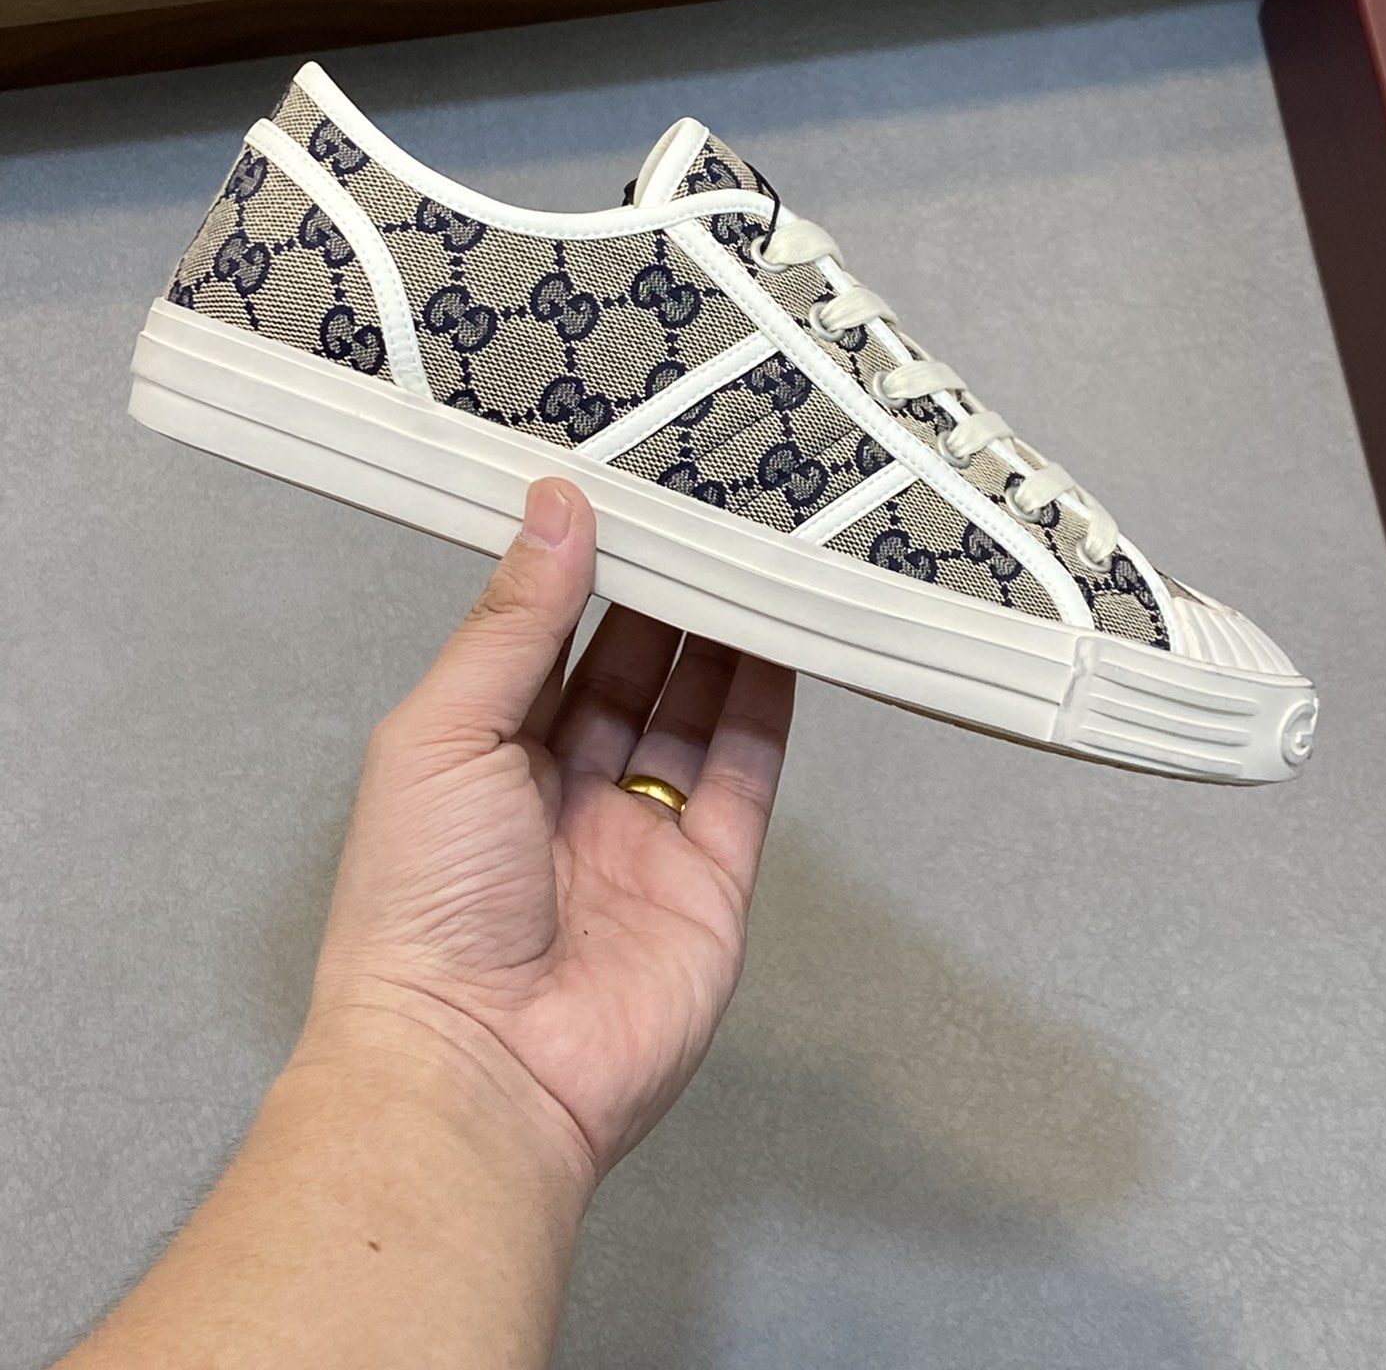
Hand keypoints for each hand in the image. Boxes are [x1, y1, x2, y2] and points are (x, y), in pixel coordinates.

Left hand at [302, 478, 793, 1191]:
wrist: (479, 1069)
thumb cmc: (421, 912)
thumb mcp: (444, 733)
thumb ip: (513, 624)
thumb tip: (553, 512)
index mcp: (482, 754)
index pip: (547, 639)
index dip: (584, 569)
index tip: (624, 496)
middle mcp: (562, 791)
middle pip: (629, 667)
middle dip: (664, 592)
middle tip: (704, 511)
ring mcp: (640, 835)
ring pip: (694, 710)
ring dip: (724, 634)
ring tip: (753, 552)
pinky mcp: (709, 878)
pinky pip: (746, 773)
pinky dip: (769, 704)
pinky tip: (784, 637)